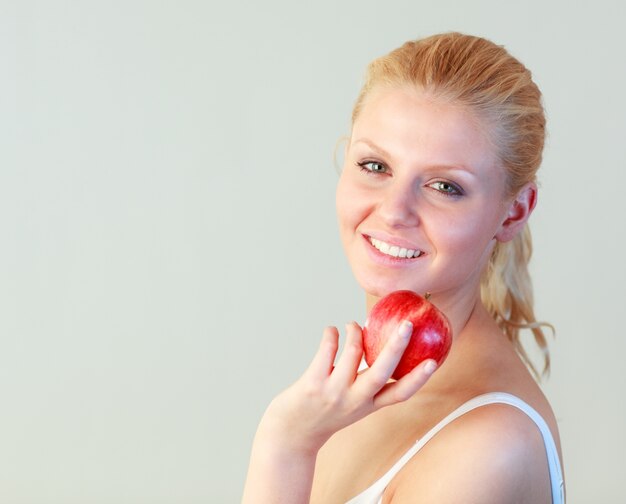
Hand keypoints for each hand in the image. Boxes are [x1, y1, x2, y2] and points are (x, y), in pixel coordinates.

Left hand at [260, 320, 437, 455]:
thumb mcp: (351, 405)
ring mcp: (334, 392)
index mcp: (368, 406)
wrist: (290, 435)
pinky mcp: (313, 383)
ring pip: (353, 352)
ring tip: (353, 325)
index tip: (435, 361)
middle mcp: (355, 400)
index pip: (400, 394)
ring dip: (355, 331)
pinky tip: (332, 331)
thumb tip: (380, 348)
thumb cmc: (323, 413)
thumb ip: (366, 385)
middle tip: (407, 324)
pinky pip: (328, 349)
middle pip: (382, 372)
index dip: (419, 378)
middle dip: (396, 346)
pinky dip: (332, 334)